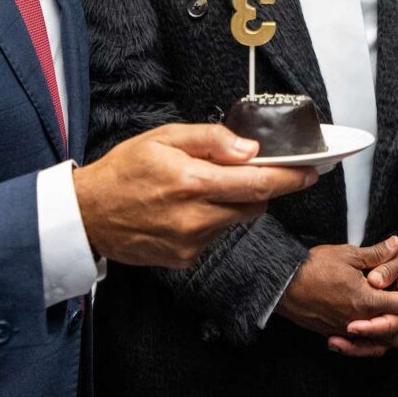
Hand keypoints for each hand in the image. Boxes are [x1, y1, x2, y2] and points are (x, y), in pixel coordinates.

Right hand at [73, 123, 316, 268]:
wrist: (87, 216)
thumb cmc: (123, 171)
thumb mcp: (163, 138)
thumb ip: (211, 140)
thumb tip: (250, 149)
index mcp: (192, 182)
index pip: (257, 184)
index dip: (290, 179)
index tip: (310, 172)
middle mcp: (195, 217)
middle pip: (254, 205)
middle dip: (260, 188)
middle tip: (247, 171)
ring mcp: (191, 243)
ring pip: (235, 220)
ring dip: (232, 203)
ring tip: (200, 188)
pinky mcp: (184, 258)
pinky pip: (215, 236)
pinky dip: (211, 220)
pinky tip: (184, 210)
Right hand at [278, 238, 397, 357]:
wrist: (280, 284)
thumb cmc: (313, 266)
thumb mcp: (348, 254)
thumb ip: (376, 254)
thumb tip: (395, 244)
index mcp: (366, 300)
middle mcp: (358, 320)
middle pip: (394, 331)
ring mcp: (344, 330)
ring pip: (376, 340)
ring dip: (388, 332)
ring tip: (394, 318)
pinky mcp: (331, 333)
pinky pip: (356, 342)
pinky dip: (367, 336)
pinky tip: (367, 326)